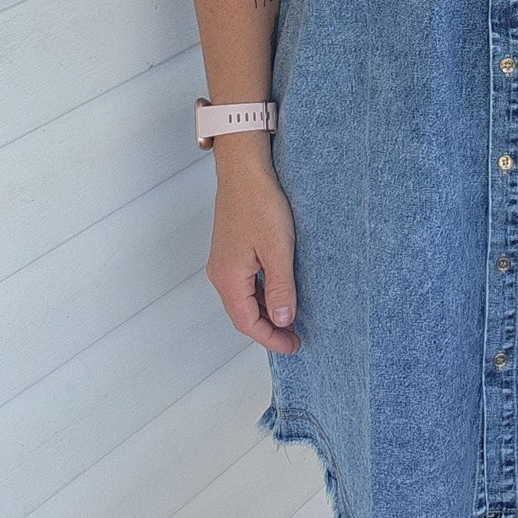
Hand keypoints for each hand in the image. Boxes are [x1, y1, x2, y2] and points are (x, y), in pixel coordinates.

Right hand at [206, 155, 300, 352]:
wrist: (245, 170)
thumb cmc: (260, 204)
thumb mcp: (278, 249)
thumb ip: (280, 287)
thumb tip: (283, 321)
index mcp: (229, 278)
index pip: (248, 323)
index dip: (272, 339)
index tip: (295, 346)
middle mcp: (220, 274)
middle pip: (243, 315)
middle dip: (269, 330)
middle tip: (296, 338)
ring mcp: (223, 263)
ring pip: (244, 300)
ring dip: (266, 313)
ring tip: (292, 319)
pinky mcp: (230, 252)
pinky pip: (245, 284)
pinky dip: (262, 296)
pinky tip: (280, 292)